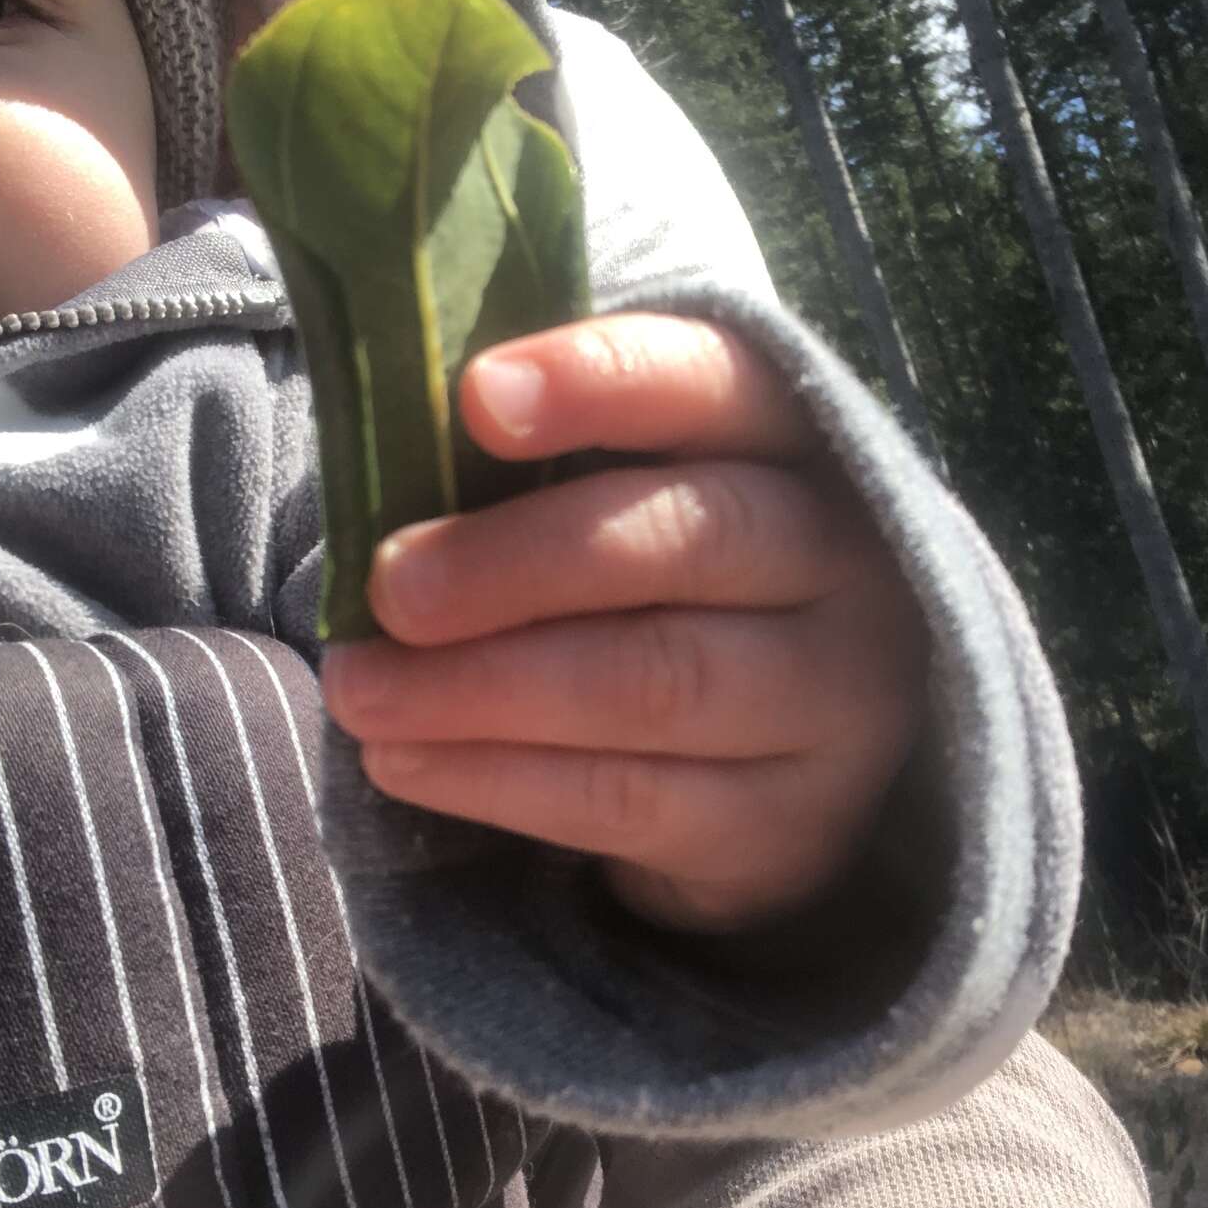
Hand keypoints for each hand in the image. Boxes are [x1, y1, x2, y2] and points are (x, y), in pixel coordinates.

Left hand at [319, 313, 927, 934]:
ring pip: (655, 682)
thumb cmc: (662, 590)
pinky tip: (404, 762)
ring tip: (363, 689)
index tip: (478, 399)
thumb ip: (543, 461)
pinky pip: (628, 799)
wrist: (777, 768)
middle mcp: (843, 565)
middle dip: (517, 563)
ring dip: (484, 687)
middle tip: (390, 587)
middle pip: (689, 541)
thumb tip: (382, 445)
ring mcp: (830, 703)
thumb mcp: (629, 494)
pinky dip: (498, 781)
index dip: (602, 383)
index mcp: (797, 443)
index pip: (713, 384)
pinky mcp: (785, 824)